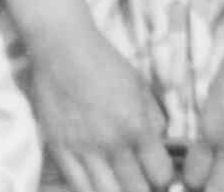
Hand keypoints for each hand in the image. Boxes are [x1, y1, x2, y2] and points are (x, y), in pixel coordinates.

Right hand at [24, 19, 174, 191]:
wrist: (62, 47)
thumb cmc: (105, 62)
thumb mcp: (141, 86)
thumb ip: (155, 120)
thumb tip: (160, 145)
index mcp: (136, 126)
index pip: (160, 175)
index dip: (164, 178)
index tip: (159, 173)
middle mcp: (111, 143)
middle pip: (136, 191)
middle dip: (144, 189)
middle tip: (141, 181)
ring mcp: (83, 149)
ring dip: (119, 191)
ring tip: (121, 183)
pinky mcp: (59, 149)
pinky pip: (77, 185)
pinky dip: (92, 190)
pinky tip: (99, 183)